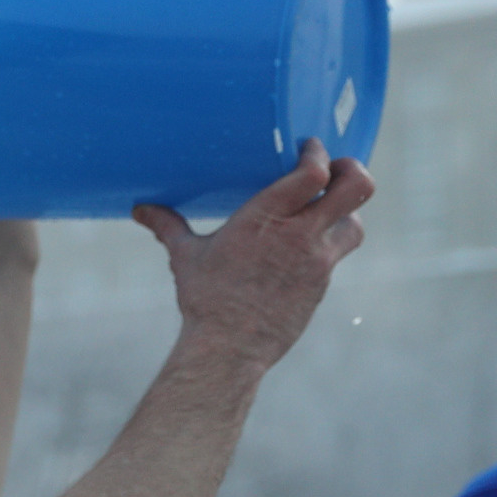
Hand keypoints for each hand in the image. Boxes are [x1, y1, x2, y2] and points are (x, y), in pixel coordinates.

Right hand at [133, 140, 372, 372]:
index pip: (314, 172)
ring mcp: (317, 261)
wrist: (228, 348)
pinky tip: (307, 249)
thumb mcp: (186, 257)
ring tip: (325, 214)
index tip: (308, 148)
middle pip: (356, 186)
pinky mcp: (321, 284)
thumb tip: (141, 210)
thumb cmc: (205, 300)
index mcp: (264, 218)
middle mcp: (299, 234)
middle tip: (335, 172)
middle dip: (350, 172)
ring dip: (345, 214)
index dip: (318, 154)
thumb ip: (169, 227)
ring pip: (355, 223)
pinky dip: (329, 245)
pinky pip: (338, 254)